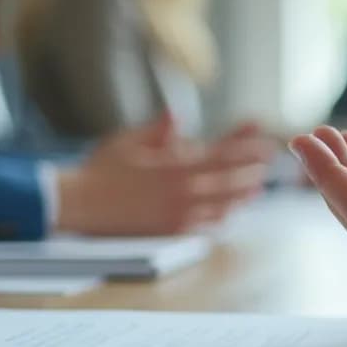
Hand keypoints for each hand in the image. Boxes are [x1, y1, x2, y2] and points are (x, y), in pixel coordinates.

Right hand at [56, 117, 274, 235]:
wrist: (78, 204)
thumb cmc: (100, 169)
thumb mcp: (128, 140)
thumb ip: (158, 130)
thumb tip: (177, 115)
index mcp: (174, 166)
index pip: (222, 155)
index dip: (246, 147)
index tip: (264, 141)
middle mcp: (182, 192)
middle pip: (230, 181)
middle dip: (252, 169)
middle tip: (268, 160)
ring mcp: (179, 214)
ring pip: (223, 205)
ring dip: (242, 194)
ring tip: (257, 185)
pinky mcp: (172, 230)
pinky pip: (207, 224)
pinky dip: (222, 215)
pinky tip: (230, 210)